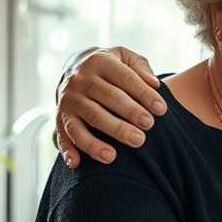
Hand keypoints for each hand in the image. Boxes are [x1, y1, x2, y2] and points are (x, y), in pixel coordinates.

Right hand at [55, 46, 164, 167]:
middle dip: (129, 113)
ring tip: (122, 150)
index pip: (125, 78)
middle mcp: (80, 80)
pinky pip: (63, 135)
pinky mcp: (60, 117)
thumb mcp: (125, 57)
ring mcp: (68, 99)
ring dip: (106, 134)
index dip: (144, 93)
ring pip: (89, 118)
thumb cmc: (112, 66)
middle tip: (149, 126)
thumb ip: (141, 67)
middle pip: (108, 97)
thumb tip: (155, 84)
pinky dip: (68, 150)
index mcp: (99, 61)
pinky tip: (77, 163)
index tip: (162, 110)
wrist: (76, 67)